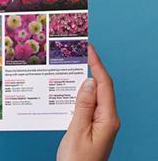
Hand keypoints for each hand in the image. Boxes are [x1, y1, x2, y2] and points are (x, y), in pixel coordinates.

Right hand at [57, 45, 119, 160]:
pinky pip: (89, 104)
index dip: (97, 64)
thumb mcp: (77, 131)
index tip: (88, 48)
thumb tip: (88, 81)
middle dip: (92, 67)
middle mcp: (108, 118)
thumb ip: (83, 105)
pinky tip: (70, 90)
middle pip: (102, 87)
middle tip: (78, 52)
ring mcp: (101, 122)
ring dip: (84, 80)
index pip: (104, 84)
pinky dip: (80, 94)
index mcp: (108, 118)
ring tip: (72, 66)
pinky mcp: (93, 126)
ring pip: (94, 95)